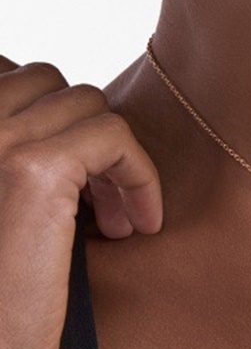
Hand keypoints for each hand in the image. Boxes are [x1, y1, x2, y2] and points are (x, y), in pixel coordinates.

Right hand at [0, 56, 161, 348]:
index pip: (8, 71)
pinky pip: (115, 136)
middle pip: (51, 82)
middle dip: (81, 132)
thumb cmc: (2, 277)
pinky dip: (140, 175)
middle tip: (95, 193)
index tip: (69, 166)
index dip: (47, 114)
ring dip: (111, 157)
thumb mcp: (6, 191)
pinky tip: (138, 221)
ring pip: (88, 104)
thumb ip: (17, 144)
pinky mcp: (34, 170)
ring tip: (113, 215)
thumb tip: (54, 96)